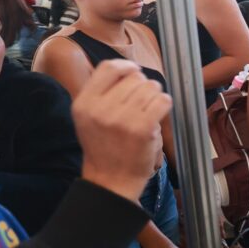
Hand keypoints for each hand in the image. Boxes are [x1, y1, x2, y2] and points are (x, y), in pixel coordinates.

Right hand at [72, 60, 172, 201]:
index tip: (135, 72)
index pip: (108, 67)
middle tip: (141, 104)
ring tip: (147, 113)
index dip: (127, 66)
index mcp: (84, 103)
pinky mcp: (142, 127)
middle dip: (143, 87)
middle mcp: (100, 108)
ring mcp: (121, 118)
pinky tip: (157, 116)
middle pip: (135, 77)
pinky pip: (163, 100)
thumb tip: (130, 68)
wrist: (111, 180)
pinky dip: (165, 105)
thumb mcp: (89, 117)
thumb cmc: (104, 147)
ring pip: (151, 87)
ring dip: (155, 97)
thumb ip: (102, 92)